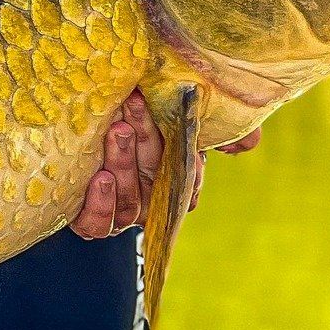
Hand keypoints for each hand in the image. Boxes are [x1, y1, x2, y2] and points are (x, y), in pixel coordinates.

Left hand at [69, 90, 263, 237]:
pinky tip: (100, 178)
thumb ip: (215, 128)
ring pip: (130, 202)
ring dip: (124, 164)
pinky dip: (101, 204)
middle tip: (134, 104)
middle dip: (146, 140)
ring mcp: (121, 215)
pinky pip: (98, 225)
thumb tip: (247, 143)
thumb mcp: (170, 116)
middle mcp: (150, 203)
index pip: (190, 185)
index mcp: (173, 184)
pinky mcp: (89, 222)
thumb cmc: (132, 122)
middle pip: (155, 180)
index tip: (181, 127)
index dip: (190, 165)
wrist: (82, 124)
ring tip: (116, 131)